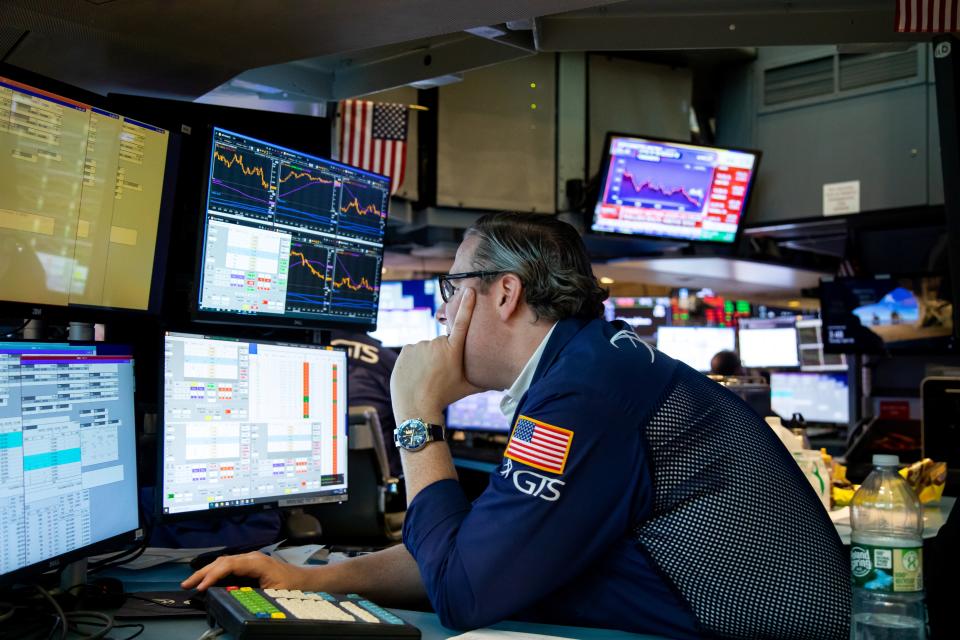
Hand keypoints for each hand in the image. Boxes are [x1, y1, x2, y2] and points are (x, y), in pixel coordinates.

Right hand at [180, 552, 307, 591]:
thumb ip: (254, 593)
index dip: (213, 575)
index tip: (201, 587)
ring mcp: (250, 560)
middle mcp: (251, 557)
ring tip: (191, 582)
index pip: (229, 564)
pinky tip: (207, 579)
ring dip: (206, 572)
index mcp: (257, 562)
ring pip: (223, 562)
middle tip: (186, 584)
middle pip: (222, 561)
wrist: (305, 580)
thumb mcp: (273, 592)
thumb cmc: (292, 586)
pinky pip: (228, 565)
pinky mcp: (249, 564)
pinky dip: (215, 572)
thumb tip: (235, 596)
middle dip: (203, 572)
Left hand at [390, 287, 481, 419]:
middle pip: (441, 345)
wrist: (417, 407)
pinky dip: (414, 362)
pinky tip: (415, 375)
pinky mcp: (406, 349)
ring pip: (426, 350)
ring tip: (426, 377)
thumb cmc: (445, 397)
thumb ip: (485, 381)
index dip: (467, 306)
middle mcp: (437, 343)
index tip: (468, 290)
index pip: (463, 323)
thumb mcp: (468, 388)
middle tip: (439, 375)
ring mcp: (420, 345)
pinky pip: (413, 353)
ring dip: (426, 359)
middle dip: (441, 356)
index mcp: (454, 350)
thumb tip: (504, 382)